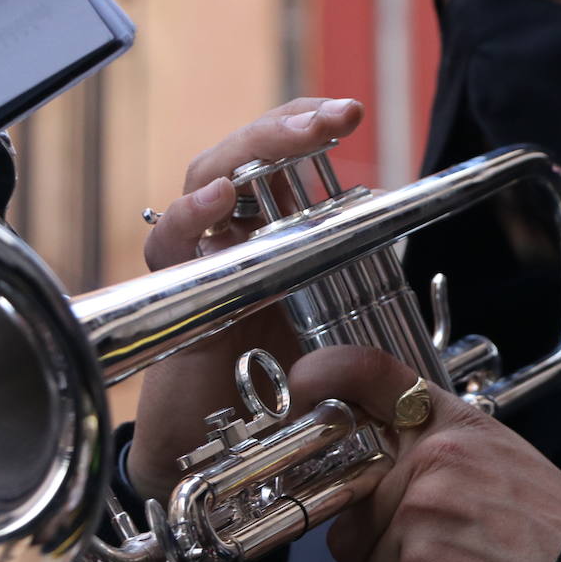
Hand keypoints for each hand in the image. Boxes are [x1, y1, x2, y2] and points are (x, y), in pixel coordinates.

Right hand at [127, 98, 364, 502]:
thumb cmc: (277, 383)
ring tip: (295, 137)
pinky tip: (221, 201)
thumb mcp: (332, 318)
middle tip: (337, 115)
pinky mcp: (173, 297)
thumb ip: (354, 272)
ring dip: (250, 151)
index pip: (282, 157)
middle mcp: (231, 232)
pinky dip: (192, 218)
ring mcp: (199, 259)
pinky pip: (171, 245)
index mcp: (270, 228)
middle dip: (289, 125)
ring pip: (207, 178)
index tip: (349, 112)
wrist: (222, 449)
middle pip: (245, 153)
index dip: (309, 125)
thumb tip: (390, 218)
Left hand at [286, 346, 560, 561]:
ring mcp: (422, 514)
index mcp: (452, 428)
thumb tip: (372, 474)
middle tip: (449, 552)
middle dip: (386, 552)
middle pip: (352, 516)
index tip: (306, 382)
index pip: (375, 374)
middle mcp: (432, 461)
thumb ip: (435, 455)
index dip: (328, 373)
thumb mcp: (500, 458)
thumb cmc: (552, 532)